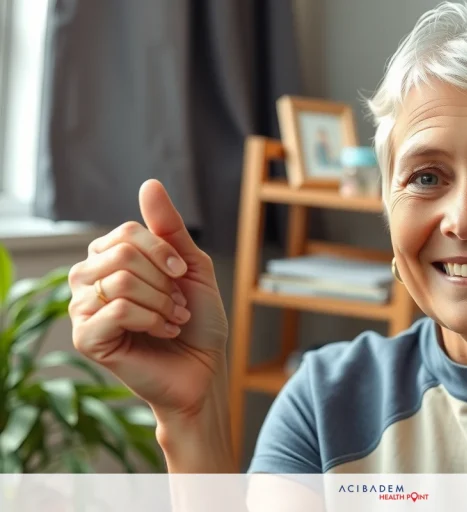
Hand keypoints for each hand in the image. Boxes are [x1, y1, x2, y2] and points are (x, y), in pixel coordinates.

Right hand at [69, 179, 228, 419]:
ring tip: (172, 318)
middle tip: (177, 303)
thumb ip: (169, 228)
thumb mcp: (190, 266)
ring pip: (121, 281)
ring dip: (161, 301)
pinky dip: (153, 320)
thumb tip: (149, 183)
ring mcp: (82, 310)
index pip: (129, 232)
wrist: (203, 368)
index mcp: (108, 259)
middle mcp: (88, 280)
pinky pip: (117, 310)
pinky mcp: (87, 339)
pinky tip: (163, 332)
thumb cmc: (197, 319)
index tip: (181, 275)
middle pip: (123, 254)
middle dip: (164, 280)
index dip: (164, 252)